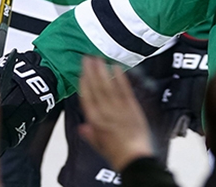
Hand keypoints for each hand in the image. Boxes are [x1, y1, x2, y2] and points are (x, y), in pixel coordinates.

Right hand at [78, 56, 153, 170]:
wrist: (134, 157)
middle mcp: (105, 112)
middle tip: (87, 57)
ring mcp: (119, 108)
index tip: (81, 72)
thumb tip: (82, 127)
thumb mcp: (98, 145)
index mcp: (95, 122)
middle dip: (91, 72)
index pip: (86, 98)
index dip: (83, 84)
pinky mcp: (132, 107)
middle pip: (96, 88)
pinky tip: (117, 68)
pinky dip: (120, 78)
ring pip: (108, 86)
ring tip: (98, 58)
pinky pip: (124, 90)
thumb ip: (90, 134)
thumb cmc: (117, 153)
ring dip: (103, 71)